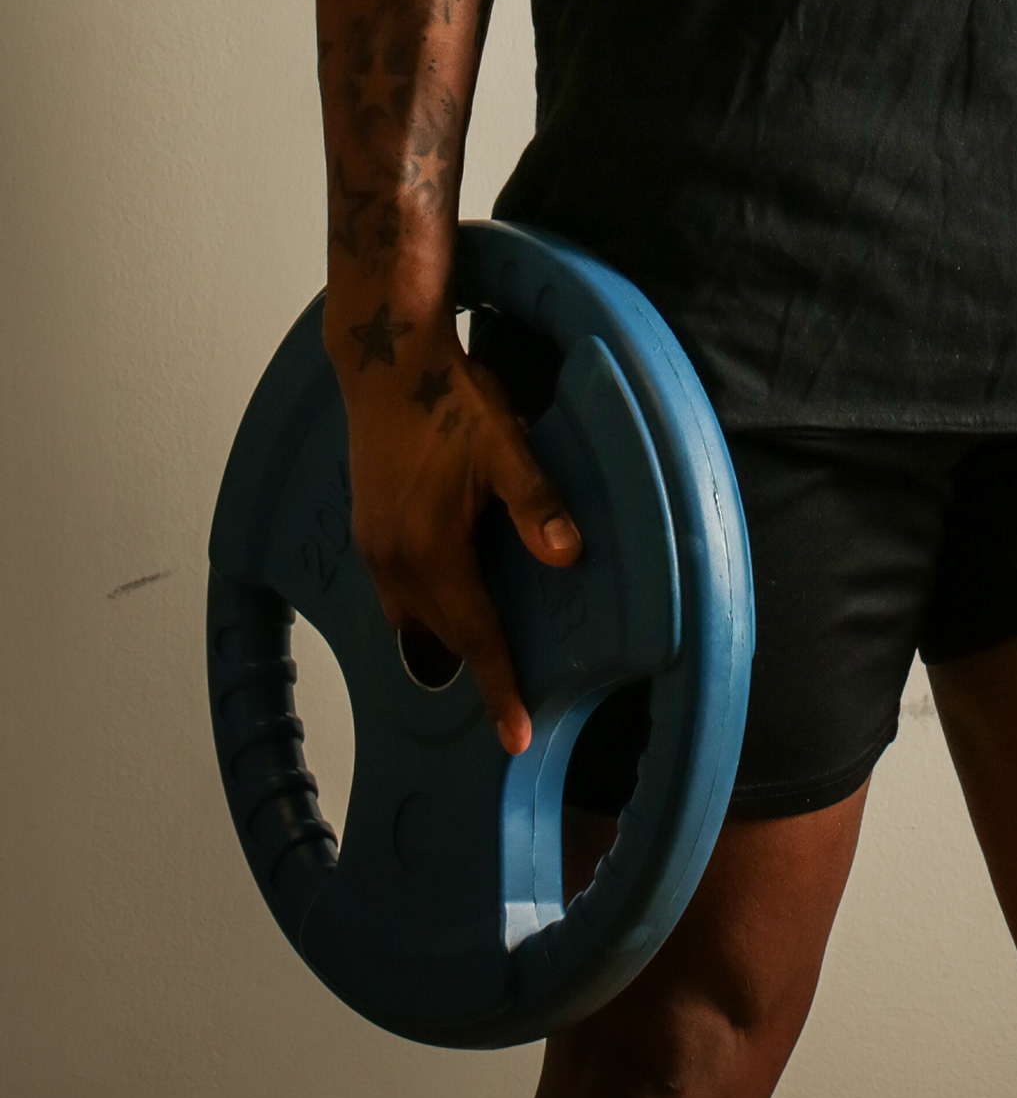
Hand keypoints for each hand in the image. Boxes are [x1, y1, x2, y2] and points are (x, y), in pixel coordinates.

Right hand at [327, 305, 581, 750]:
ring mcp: (373, 548)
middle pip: (440, 638)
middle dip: (474, 673)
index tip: (514, 737)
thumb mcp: (505, 444)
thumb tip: (569, 556)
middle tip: (509, 704)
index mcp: (430, 551)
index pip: (475, 638)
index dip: (498, 689)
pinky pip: (396, 593)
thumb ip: (536, 503)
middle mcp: (393, 562)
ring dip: (446, 641)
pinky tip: (447, 597)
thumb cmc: (448, 398)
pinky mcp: (367, 530)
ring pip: (411, 620)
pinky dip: (424, 610)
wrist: (384, 359)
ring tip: (481, 659)